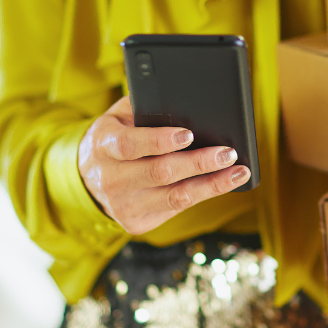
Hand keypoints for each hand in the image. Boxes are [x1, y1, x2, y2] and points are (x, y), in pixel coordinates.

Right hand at [77, 96, 250, 234]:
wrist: (89, 176)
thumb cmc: (117, 135)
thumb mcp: (121, 116)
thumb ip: (147, 109)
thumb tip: (190, 105)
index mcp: (103, 145)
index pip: (130, 145)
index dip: (159, 140)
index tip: (188, 134)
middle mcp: (110, 179)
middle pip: (160, 173)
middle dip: (198, 163)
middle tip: (228, 152)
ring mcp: (123, 206)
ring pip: (175, 197)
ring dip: (212, 184)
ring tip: (238, 172)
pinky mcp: (136, 223)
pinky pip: (178, 208)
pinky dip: (205, 195)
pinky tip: (224, 183)